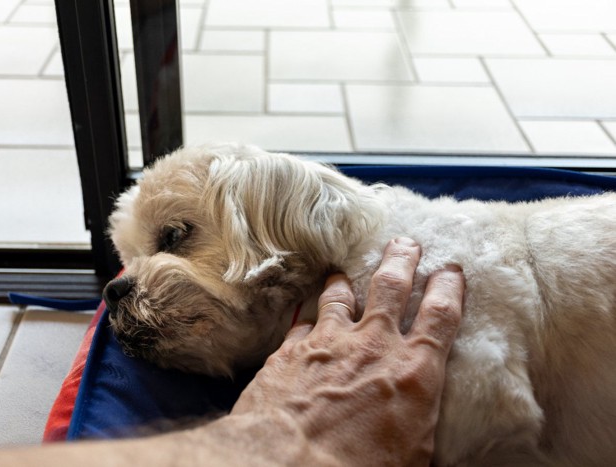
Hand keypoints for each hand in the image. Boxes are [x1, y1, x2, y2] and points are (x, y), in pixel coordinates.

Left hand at [231, 237, 463, 465]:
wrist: (287, 464)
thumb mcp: (414, 455)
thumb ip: (420, 421)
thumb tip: (421, 421)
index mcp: (413, 371)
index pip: (440, 315)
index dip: (448, 287)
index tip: (451, 269)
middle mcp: (373, 346)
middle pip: (391, 286)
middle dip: (401, 259)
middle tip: (405, 242)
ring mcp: (329, 343)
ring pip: (340, 296)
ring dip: (345, 283)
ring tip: (343, 274)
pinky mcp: (291, 351)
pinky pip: (303, 323)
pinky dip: (308, 318)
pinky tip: (306, 317)